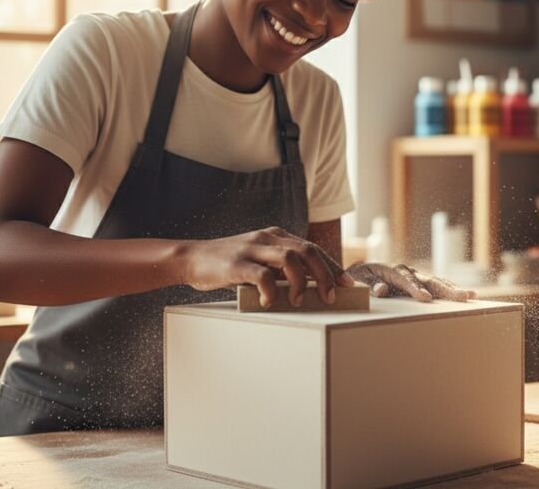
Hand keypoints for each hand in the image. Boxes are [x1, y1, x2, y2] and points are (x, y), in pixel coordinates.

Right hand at [181, 226, 354, 307]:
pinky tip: (269, 302)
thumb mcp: (259, 259)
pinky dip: (271, 292)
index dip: (333, 266)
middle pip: (308, 251)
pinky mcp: (236, 264)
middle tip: (331, 296)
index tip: (347, 284)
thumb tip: (311, 284)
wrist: (191, 258)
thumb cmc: (229, 263)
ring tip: (298, 300)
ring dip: (301, 283)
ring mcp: (252, 248)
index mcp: (276, 235)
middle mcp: (267, 238)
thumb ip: (281, 267)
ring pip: (290, 259)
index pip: (313, 248)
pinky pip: (262, 276)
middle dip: (325, 275)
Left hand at [345, 262, 475, 301]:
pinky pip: (437, 286)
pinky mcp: (420, 283)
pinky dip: (450, 290)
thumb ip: (369, 284)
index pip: (406, 280)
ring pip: (437, 282)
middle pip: (429, 280)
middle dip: (446, 288)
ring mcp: (416, 277)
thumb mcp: (359, 279)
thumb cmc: (360, 277)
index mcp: (393, 271)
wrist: (362, 271)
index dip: (416, 289)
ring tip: (471, 295)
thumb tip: (381, 291)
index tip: (425, 298)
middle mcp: (408, 272)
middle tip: (463, 295)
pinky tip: (464, 296)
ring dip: (453, 289)